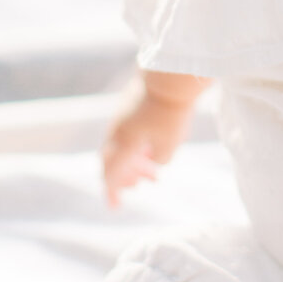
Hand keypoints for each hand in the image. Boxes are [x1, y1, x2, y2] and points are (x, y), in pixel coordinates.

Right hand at [102, 90, 192, 207]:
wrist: (170, 75)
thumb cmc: (171, 113)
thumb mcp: (169, 146)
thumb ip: (158, 160)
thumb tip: (152, 160)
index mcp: (124, 145)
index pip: (112, 174)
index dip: (112, 191)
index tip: (115, 206)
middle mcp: (117, 132)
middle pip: (111, 161)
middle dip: (123, 176)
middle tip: (136, 185)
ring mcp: (120, 117)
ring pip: (120, 146)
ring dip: (132, 161)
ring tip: (152, 170)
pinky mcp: (128, 105)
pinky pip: (126, 133)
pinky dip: (134, 146)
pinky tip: (151, 148)